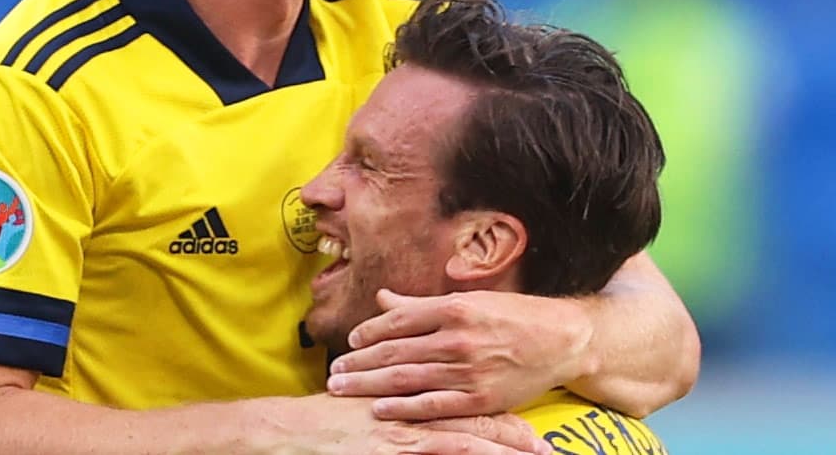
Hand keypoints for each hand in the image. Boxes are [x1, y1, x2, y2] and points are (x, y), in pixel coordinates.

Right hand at [268, 394, 550, 454]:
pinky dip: (475, 453)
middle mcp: (418, 404)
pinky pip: (446, 449)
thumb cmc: (326, 416)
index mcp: (415, 388)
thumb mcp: (366, 397)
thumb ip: (394, 387)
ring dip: (506, 448)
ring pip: (470, 434)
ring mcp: (409, 427)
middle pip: (477, 414)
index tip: (528, 419)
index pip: (467, 394)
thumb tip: (412, 387)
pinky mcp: (398, 447)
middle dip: (513, 433)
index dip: (498, 408)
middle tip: (545, 447)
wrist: (290, 429)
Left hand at [328, 289, 591, 421]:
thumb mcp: (471, 301)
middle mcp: (458, 337)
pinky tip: (380, 409)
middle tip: (333, 373)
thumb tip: (384, 299)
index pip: (399, 320)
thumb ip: (423, 305)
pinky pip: (433, 405)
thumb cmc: (515, 316)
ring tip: (343, 389)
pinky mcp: (480, 398)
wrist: (562, 341)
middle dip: (359, 363)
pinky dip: (404, 408)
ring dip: (369, 385)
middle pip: (395, 351)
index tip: (349, 342)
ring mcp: (469, 370)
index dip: (369, 332)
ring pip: (407, 378)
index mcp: (455, 308)